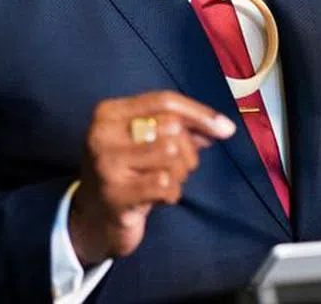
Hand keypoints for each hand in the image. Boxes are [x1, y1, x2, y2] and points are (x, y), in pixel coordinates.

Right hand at [68, 91, 235, 264]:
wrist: (94, 220)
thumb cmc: (129, 173)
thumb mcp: (147, 141)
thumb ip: (180, 127)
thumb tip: (221, 127)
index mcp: (109, 112)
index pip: (164, 101)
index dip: (199, 113)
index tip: (226, 128)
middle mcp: (102, 134)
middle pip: (170, 126)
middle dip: (188, 149)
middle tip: (182, 167)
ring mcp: (106, 165)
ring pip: (170, 153)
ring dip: (180, 173)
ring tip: (167, 182)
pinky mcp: (115, 195)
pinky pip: (164, 184)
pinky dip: (172, 193)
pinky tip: (160, 198)